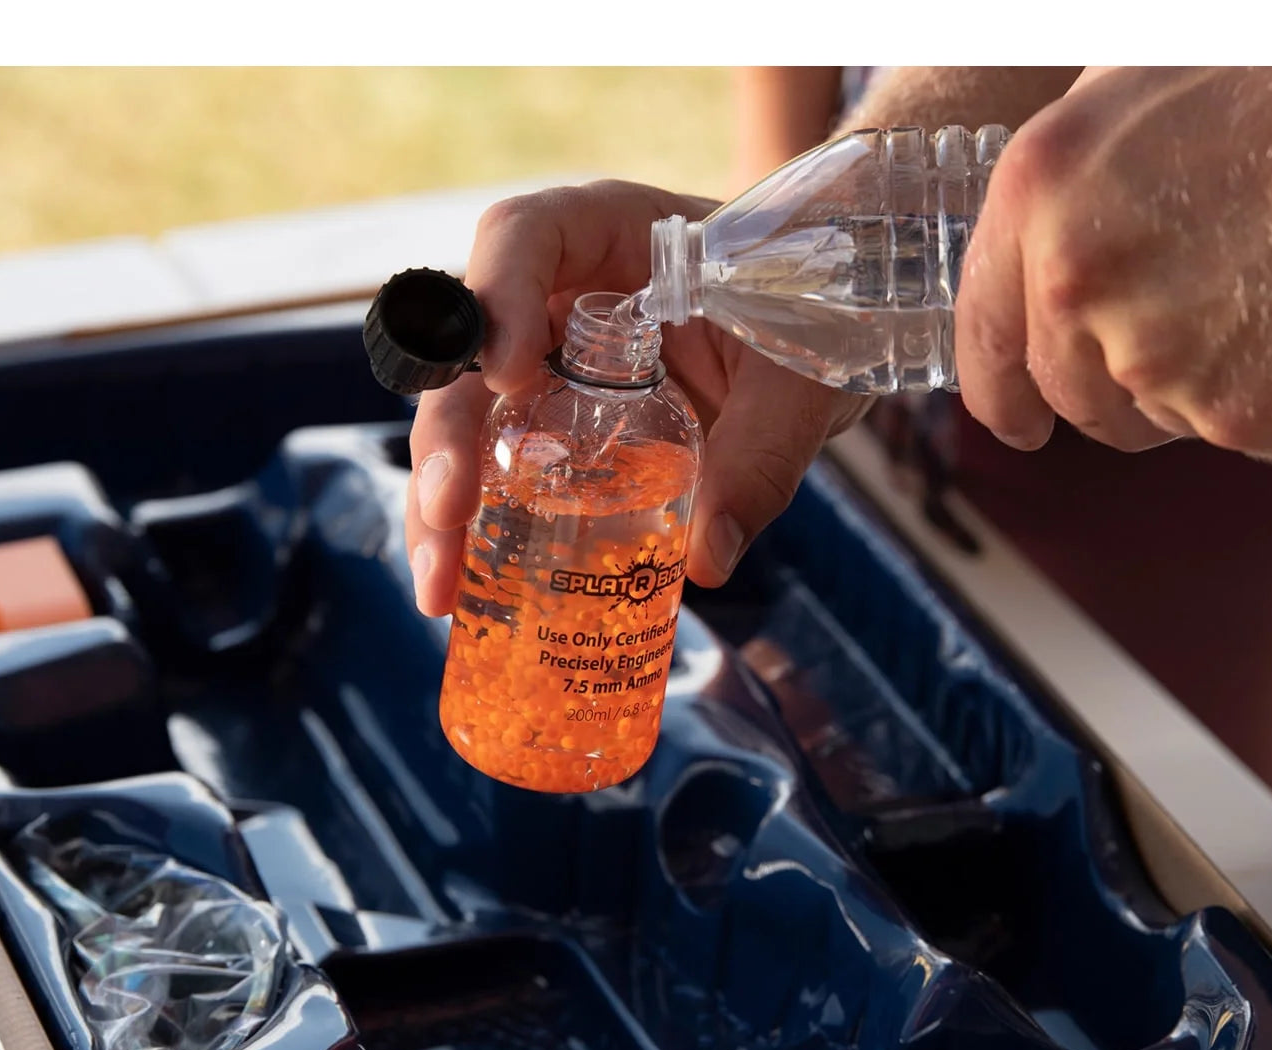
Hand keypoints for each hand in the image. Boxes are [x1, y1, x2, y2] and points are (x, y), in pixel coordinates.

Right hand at [403, 180, 868, 617]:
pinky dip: (483, 533)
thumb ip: (763, 455)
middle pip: (470, 353)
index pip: (525, 236)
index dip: (497, 297)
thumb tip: (705, 560)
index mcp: (615, 235)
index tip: (508, 376)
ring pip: (470, 424)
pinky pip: (506, 472)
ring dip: (443, 506)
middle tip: (448, 516)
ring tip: (441, 588)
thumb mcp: (800, 382)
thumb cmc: (815, 316)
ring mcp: (551, 362)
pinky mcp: (560, 425)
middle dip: (448, 441)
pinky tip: (470, 592)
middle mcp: (560, 294)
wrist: (830, 327)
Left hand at [955, 66, 1271, 461]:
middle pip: (1070, 394)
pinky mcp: (1234, 413)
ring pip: (1152, 418)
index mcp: (1038, 190)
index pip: (984, 334)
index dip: (1000, 393)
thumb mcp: (1142, 88)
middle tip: (1194, 336)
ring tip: (1271, 296)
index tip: (1016, 422)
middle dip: (1115, 388)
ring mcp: (1152, 355)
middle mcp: (1075, 280)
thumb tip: (1031, 257)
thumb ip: (1068, 184)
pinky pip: (1237, 433)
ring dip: (1198, 386)